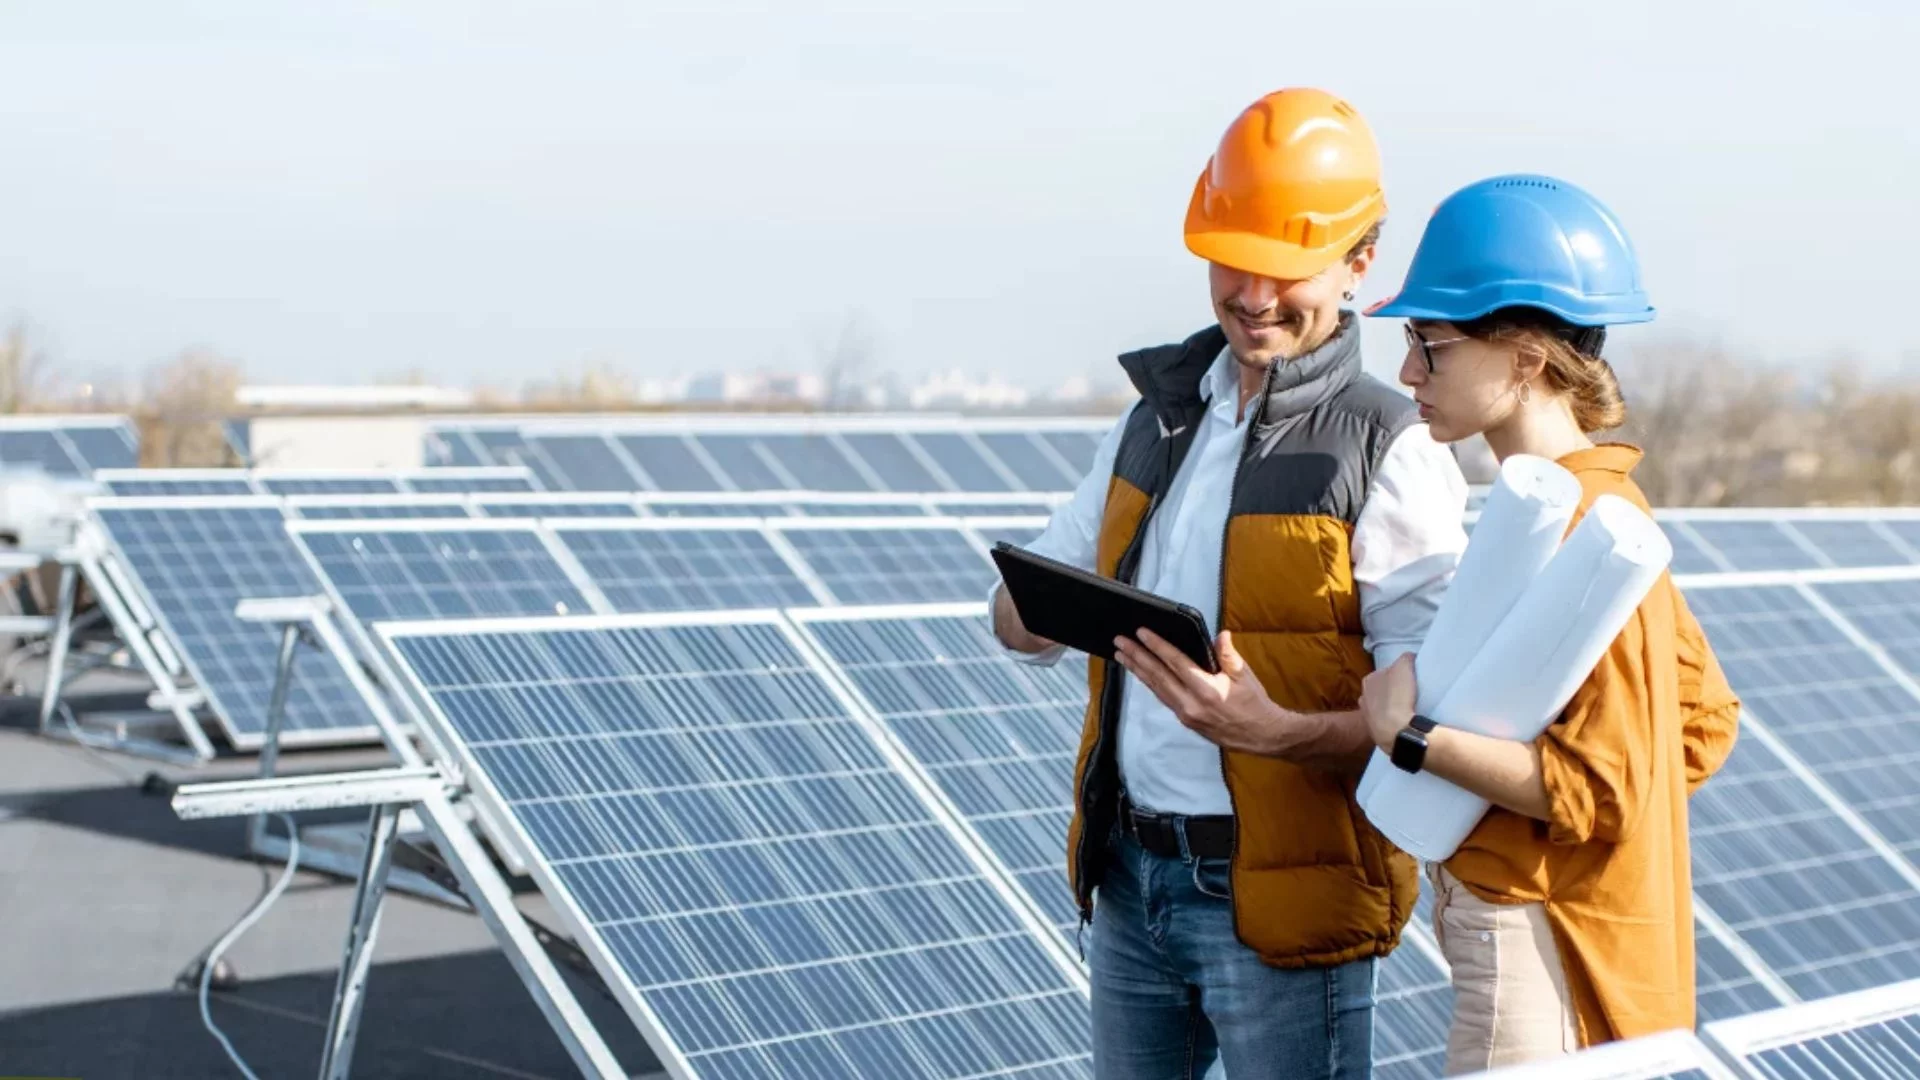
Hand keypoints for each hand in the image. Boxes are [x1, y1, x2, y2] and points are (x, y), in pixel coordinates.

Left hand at [1113, 629, 1292, 755]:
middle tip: (1120, 642)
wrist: (1261, 736)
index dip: (1157, 646)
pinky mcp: (1185, 721)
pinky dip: (1150, 684)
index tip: (1141, 632)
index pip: (1175, 663)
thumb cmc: (1254, 703)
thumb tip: (1220, 635)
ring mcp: (1186, 715)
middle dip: (1136, 657)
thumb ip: (1228, 655)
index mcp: (1207, 690)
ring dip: (1137, 670)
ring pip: (1156, 689)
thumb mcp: (1245, 675)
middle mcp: (1191, 704)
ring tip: (1122, 656)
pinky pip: (1163, 699)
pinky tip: (1141, 674)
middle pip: (1158, 676)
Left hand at [1359, 654, 1418, 750]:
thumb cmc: (1397, 696)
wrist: (1396, 731)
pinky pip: (1387, 721)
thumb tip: (1409, 657)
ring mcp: (1368, 716)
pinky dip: (1394, 719)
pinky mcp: (1376, 732)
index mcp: (1368, 680)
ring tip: (1409, 708)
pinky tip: (1403, 721)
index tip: (1410, 679)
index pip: (1386, 672)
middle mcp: (1363, 697)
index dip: (1400, 674)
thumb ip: (1405, 658)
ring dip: (1393, 706)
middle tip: (1411, 693)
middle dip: (1395, 690)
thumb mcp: (1403, 667)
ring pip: (1384, 705)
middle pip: (1384, 689)